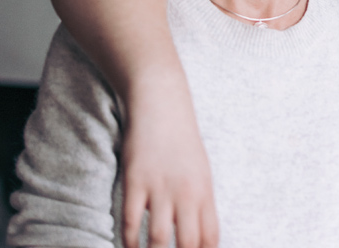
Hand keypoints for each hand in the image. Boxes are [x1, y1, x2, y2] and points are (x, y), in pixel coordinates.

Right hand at [120, 88, 218, 247]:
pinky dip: (129, 241)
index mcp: (206, 191)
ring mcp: (161, 188)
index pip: (210, 238)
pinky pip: (132, 222)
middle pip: (188, 244)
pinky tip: (128, 247)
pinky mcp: (136, 182)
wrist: (162, 104)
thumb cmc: (181, 139)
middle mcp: (187, 193)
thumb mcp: (200, 170)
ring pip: (160, 239)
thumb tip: (198, 235)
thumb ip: (199, 202)